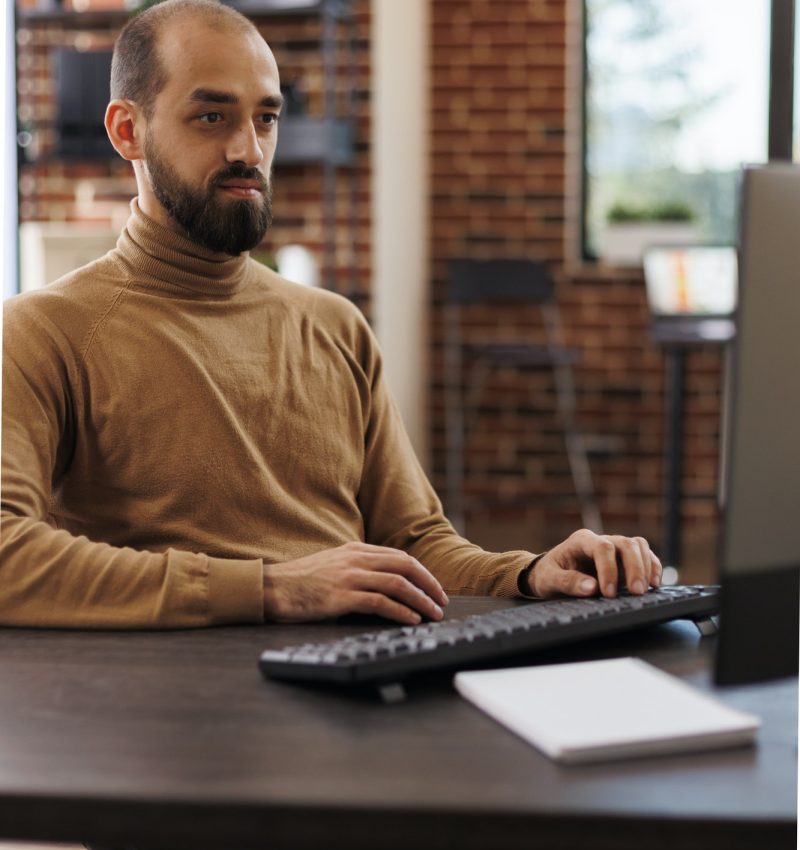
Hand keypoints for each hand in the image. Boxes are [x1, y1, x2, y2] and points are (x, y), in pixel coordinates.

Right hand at [262, 542, 448, 624]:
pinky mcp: (341, 597)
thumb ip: (356, 568)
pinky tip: (411, 620)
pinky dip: (400, 611)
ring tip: (433, 613)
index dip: (422, 572)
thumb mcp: (332, 564)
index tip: (433, 588)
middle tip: (441, 601)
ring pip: (397, 583)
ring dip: (421, 599)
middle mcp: (355, 559)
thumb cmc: (301, 581)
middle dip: (429, 584)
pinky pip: (380, 602)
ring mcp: (348, 577)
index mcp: (355, 550)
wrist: (272, 588)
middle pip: (405, 565)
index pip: (398, 556)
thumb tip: (385, 583)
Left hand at [525, 529, 661, 598]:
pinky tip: (654, 585)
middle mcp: (600, 540)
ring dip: (646, 567)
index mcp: (580, 540)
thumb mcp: (549, 580)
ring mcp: (614, 548)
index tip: (608, 593)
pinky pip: (644, 555)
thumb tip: (592, 588)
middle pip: (625, 544)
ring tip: (645, 591)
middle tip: (636, 593)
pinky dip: (653, 567)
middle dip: (634, 568)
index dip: (609, 569)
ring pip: (638, 546)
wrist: (547, 574)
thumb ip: (568, 582)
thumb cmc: (548, 575)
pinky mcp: (624, 560)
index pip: (602, 547)